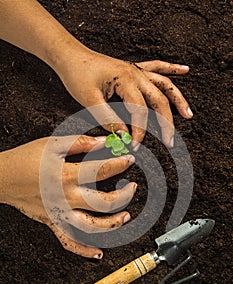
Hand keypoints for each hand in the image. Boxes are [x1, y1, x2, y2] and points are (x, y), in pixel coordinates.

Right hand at [0, 135, 135, 257]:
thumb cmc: (25, 159)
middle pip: (104, 203)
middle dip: (124, 195)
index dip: (120, 164)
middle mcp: (67, 198)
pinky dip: (85, 250)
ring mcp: (60, 214)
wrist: (2, 177)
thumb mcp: (51, 144)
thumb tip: (102, 141)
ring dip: (113, 225)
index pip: (102, 171)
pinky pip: (70, 243)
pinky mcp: (53, 223)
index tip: (130, 160)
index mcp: (67, 176)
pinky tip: (98, 253)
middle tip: (132, 187)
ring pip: (92, 227)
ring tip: (125, 217)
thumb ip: (79, 143)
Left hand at [57, 48, 192, 149]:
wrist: (70, 56)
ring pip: (164, 84)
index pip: (139, 111)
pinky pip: (157, 67)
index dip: (139, 131)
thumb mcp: (89, 100)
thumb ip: (108, 119)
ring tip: (188, 114)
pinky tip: (184, 70)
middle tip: (170, 141)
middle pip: (159, 100)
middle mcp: (136, 74)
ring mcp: (136, 69)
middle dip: (166, 122)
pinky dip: (172, 68)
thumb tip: (124, 135)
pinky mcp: (134, 68)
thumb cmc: (77, 75)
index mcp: (125, 80)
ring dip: (178, 99)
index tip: (135, 145)